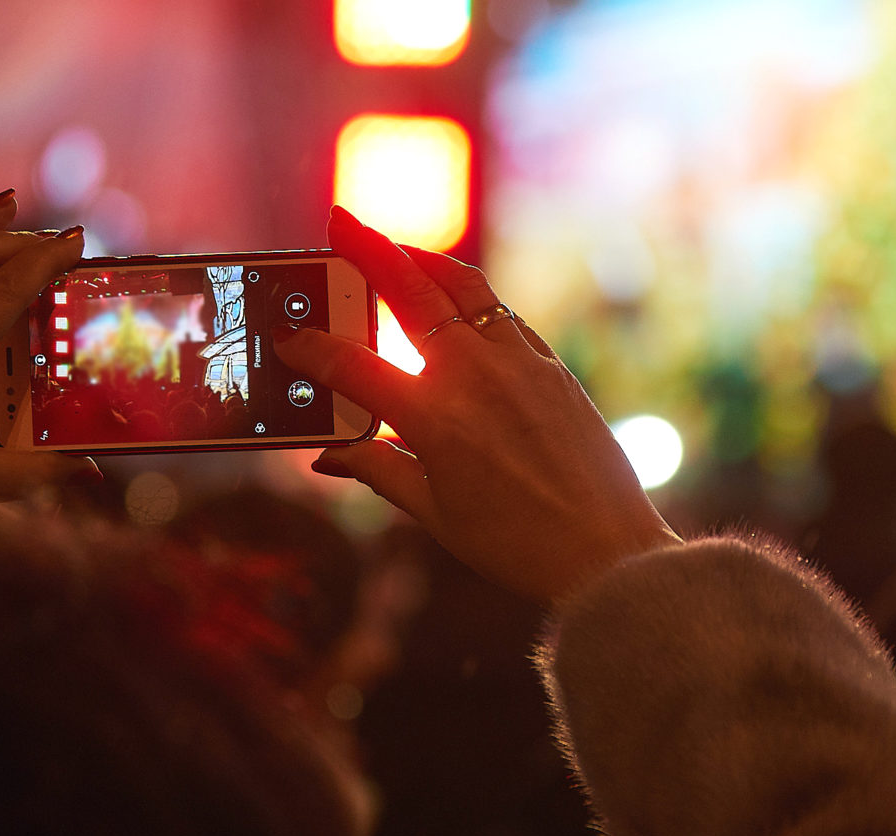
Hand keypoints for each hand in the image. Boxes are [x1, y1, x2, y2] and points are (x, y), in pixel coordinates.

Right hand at [274, 207, 679, 604]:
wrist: (606, 554)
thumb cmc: (517, 545)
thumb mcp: (434, 514)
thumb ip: (378, 471)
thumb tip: (329, 454)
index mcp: (434, 420)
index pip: (353, 367)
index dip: (313, 351)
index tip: (289, 341)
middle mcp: (475, 377)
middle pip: (410, 292)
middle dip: (368, 251)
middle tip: (341, 221)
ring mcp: (519, 364)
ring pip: (464, 288)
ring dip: (424, 259)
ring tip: (396, 246)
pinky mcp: (551, 368)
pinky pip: (503, 316)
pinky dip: (471, 299)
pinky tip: (455, 299)